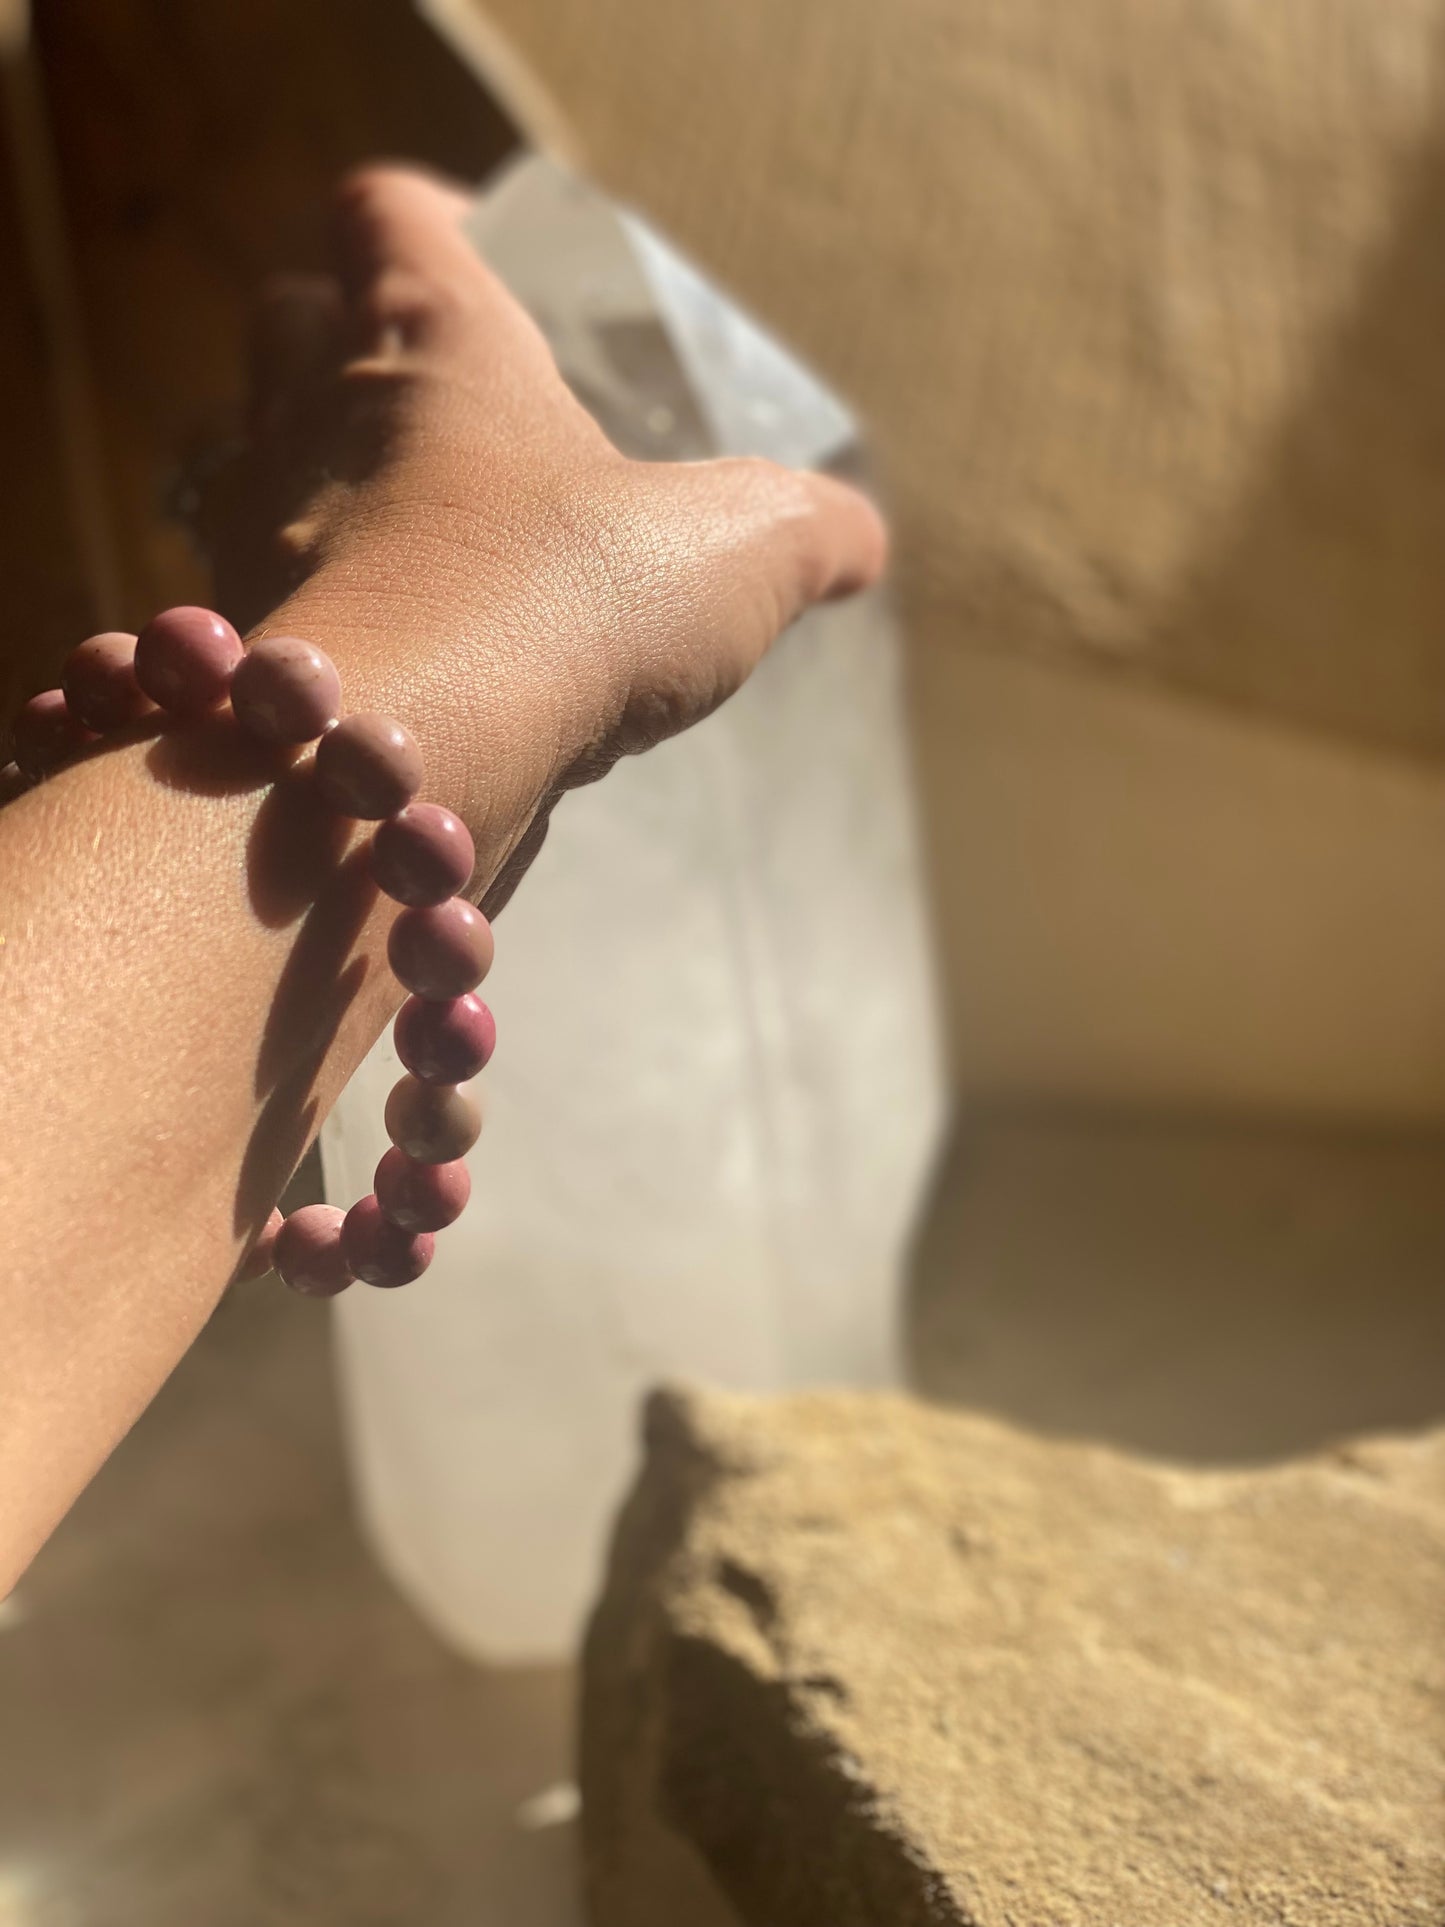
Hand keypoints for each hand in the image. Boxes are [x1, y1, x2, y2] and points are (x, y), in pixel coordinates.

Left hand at [211, 165, 886, 907]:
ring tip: (420, 525)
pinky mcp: (254, 650)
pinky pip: (269, 589)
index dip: (429, 219)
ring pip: (254, 460)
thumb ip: (809, 531)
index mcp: (427, 343)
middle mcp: (313, 419)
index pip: (386, 214)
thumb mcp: (735, 551)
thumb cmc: (560, 605)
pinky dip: (325, 600)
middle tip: (441, 393)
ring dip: (323, 477)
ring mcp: (260, 533)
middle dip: (349, 338)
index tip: (473, 246)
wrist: (403, 772)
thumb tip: (858, 540)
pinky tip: (405, 647)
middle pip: (290, 320)